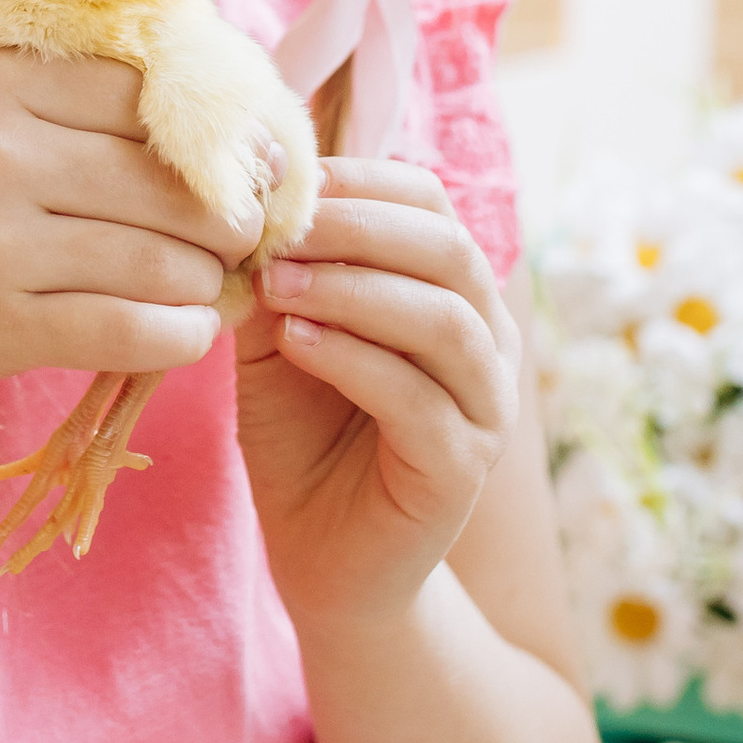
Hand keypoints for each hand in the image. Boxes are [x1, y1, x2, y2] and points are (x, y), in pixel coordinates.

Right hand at [0, 45, 260, 424]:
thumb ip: (60, 100)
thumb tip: (215, 118)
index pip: (148, 96)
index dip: (215, 138)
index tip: (247, 168)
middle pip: (172, 180)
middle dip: (228, 219)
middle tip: (242, 241)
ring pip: (164, 260)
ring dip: (208, 284)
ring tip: (209, 290)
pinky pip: (133, 330)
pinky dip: (180, 337)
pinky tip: (182, 335)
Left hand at [232, 158, 520, 632]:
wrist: (324, 562)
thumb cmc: (305, 439)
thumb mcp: (280, 338)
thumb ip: (279, 276)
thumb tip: (256, 198)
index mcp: (451, 294)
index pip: (430, 205)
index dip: (359, 182)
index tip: (283, 180)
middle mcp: (487, 342)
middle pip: (448, 250)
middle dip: (356, 227)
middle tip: (277, 228)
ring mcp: (485, 407)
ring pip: (444, 320)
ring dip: (354, 289)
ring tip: (276, 282)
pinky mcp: (462, 468)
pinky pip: (418, 397)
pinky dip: (353, 358)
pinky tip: (295, 341)